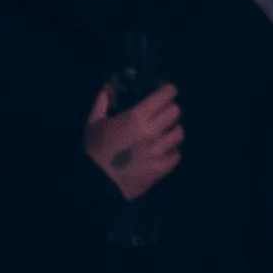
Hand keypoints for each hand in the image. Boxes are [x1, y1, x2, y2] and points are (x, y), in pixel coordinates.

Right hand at [84, 79, 182, 200]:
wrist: (96, 185)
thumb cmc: (94, 152)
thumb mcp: (93, 123)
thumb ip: (102, 102)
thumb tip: (108, 87)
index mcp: (136, 118)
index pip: (166, 95)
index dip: (167, 90)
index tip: (164, 90)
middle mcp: (152, 132)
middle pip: (175, 112)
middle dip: (169, 108)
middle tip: (161, 112)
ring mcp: (158, 151)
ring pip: (179, 133)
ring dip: (171, 130)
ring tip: (163, 132)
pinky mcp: (161, 169)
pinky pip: (177, 155)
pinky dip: (172, 150)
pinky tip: (163, 150)